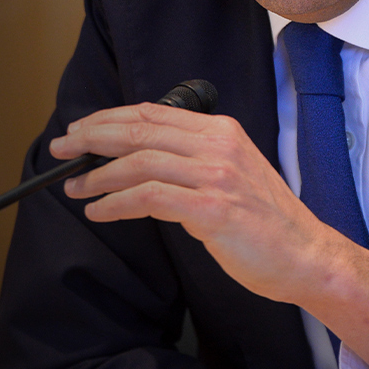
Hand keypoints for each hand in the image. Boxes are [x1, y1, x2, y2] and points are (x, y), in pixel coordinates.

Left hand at [48, 100, 368, 366]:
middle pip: (139, 129)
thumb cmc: (263, 221)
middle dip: (92, 137)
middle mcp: (218, 145)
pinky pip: (149, 197)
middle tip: (61, 149)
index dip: (108, 119)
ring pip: (139, 162)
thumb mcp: (229, 173)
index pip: (152, 113)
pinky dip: (115, 203)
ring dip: (97, 175)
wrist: (307, 256)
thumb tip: (132, 156)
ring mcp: (216, 175)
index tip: (79, 130)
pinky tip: (99, 211)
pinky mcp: (213, 209)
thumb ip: (190, 158)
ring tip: (75, 188)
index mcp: (221, 131)